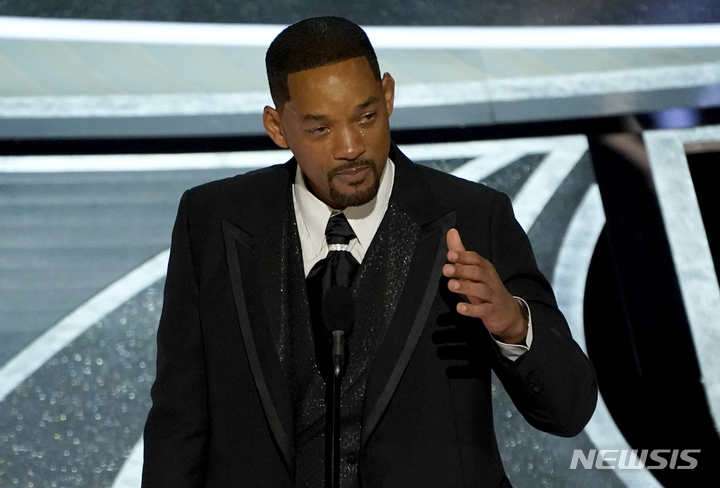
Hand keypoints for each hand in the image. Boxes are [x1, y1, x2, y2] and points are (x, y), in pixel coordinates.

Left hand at [443, 228, 526, 343]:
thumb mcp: (474, 271)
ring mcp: (492, 296)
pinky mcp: (492, 312)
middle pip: (477, 272)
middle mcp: (490, 280)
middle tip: (446, 269)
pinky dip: (472, 309)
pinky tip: (460, 308)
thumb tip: (451, 231)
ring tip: (451, 285)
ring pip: (481, 290)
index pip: (475, 259)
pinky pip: (483, 310)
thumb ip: (461, 253)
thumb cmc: (486, 289)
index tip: (450, 255)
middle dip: (462, 270)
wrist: (508, 314)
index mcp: (485, 269)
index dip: (464, 256)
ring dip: (466, 287)